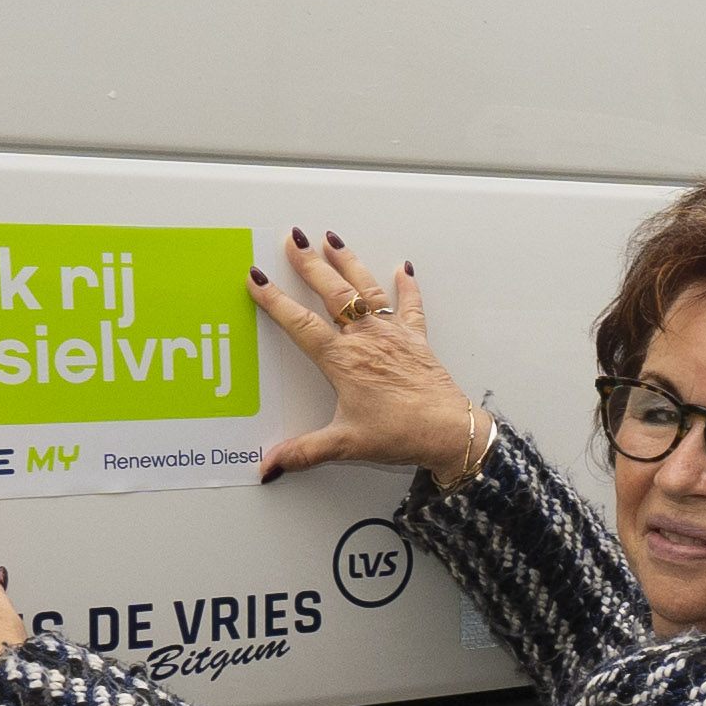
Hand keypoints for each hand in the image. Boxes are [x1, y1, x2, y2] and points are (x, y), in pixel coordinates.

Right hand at [256, 229, 492, 484]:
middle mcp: (366, 339)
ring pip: (366, 289)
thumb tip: (269, 466)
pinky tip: (404, 268)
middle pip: (332, 292)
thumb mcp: (344, 444)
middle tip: (293, 239)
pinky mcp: (417, 340)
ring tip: (332, 238)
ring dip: (348, 262)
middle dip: (309, 263)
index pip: (300, 323)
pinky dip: (407, 286)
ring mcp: (393, 335)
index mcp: (342, 359)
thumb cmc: (400, 434)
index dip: (274, 300)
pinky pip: (411, 306)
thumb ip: (303, 452)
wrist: (448, 432)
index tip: (256, 279)